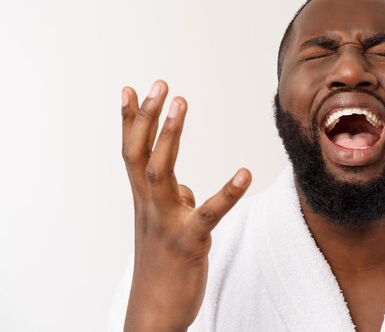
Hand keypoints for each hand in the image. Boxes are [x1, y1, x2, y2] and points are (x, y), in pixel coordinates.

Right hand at [121, 80, 251, 331]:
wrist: (153, 314)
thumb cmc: (161, 268)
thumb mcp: (163, 229)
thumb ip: (173, 203)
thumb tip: (187, 187)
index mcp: (144, 202)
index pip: (132, 153)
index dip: (131, 121)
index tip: (132, 89)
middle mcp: (149, 207)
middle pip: (141, 154)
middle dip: (148, 117)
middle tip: (161, 84)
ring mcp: (166, 223)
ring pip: (161, 172)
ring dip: (169, 135)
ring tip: (181, 104)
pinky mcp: (189, 241)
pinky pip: (209, 213)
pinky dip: (227, 192)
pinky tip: (245, 172)